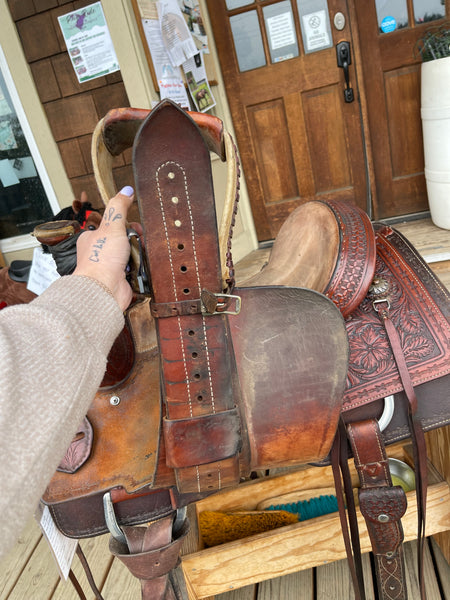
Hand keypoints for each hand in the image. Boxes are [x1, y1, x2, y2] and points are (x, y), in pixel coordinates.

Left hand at [74, 186, 135, 310]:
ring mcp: (111, 268)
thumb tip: (126, 190)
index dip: (127, 225)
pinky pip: (136, 272)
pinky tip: (139, 269)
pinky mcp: (121, 280)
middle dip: (134, 242)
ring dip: (137, 256)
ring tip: (137, 258)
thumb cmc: (101, 260)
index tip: (135, 227)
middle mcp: (100, 253)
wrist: (104, 290)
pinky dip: (140, 270)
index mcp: (93, 239)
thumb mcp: (112, 226)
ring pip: (131, 256)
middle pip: (125, 241)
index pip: (113, 226)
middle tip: (137, 243)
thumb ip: (119, 207)